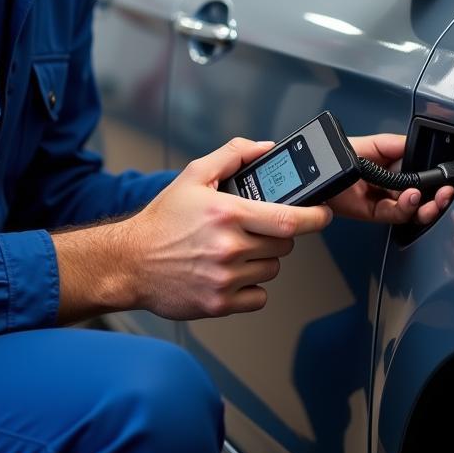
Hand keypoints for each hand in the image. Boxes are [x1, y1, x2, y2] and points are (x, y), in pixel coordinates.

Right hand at [122, 138, 331, 319]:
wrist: (130, 262)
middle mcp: (229, 247)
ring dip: (263, 259)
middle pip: (284, 244)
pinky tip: (230, 273)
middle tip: (255, 229)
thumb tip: (264, 148)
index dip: (315, 217)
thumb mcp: (194, 175)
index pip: (289, 219)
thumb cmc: (162, 220)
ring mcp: (225, 278)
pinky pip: (259, 296)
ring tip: (235, 249)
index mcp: (227, 213)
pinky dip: (251, 287)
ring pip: (272, 269)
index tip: (323, 214)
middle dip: (276, 234)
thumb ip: (233, 154)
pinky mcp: (220, 304)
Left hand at [326, 133, 453, 225]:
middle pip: (420, 196)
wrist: (315, 170)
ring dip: (425, 206)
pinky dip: (405, 209)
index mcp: (393, 166)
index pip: (420, 174)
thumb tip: (418, 144)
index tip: (446, 178)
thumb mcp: (373, 144)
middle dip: (436, 197)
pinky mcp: (372, 213)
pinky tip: (412, 198)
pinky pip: (394, 215)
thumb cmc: (338, 154)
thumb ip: (397, 144)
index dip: (434, 179)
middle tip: (445, 194)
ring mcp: (382, 200)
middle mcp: (390, 185)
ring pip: (411, 209)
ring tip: (432, 199)